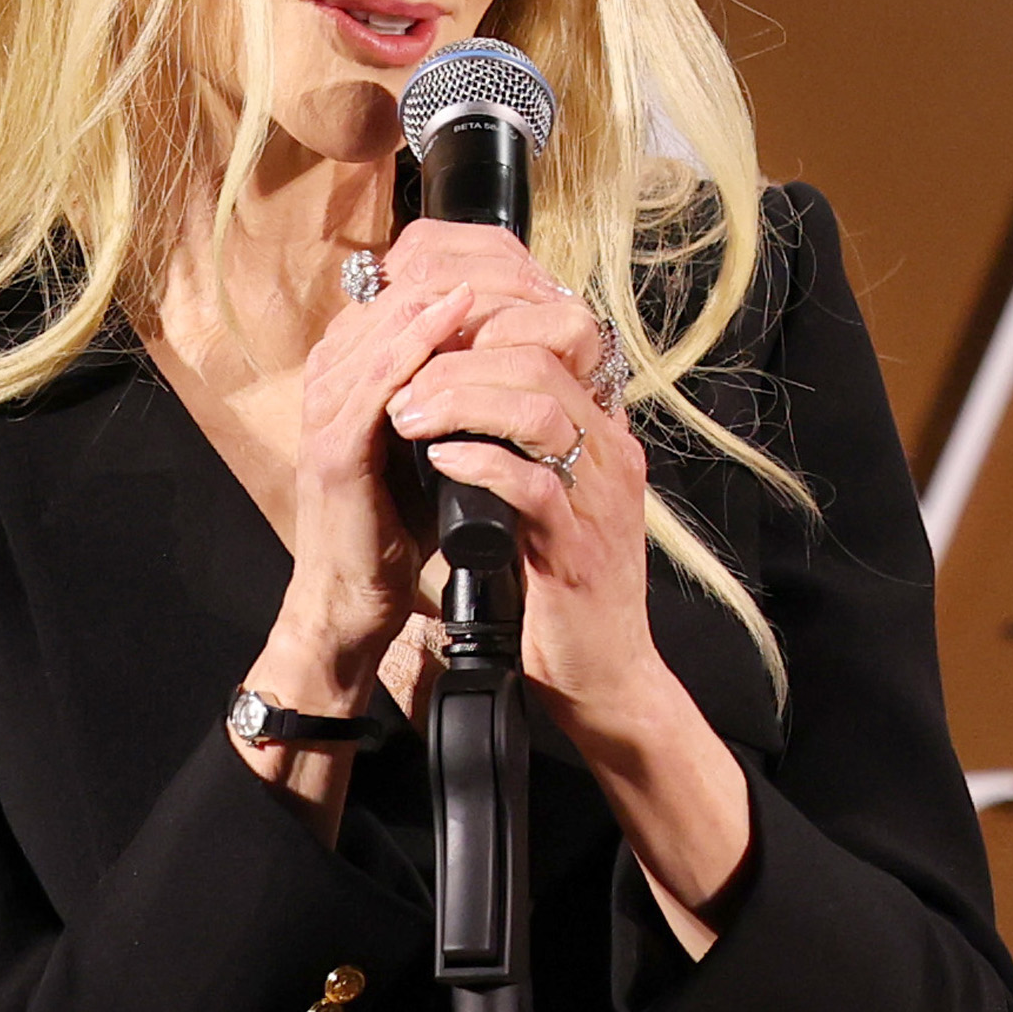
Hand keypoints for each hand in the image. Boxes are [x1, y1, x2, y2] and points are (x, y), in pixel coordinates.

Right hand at [260, 272, 486, 705]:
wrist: (354, 602)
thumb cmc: (397, 527)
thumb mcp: (427, 446)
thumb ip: (446, 398)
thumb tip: (505, 355)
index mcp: (344, 381)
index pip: (391, 306)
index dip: (441, 282)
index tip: (502, 267)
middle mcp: (326, 386)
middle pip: (381, 306)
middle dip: (442, 279)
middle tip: (502, 259)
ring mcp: (324, 417)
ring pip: (376, 334)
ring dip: (432, 300)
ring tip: (486, 270)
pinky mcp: (334, 453)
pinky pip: (373, 383)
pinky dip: (411, 346)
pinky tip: (450, 319)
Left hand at [390, 301, 754, 936]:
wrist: (605, 679)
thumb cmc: (566, 591)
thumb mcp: (553, 503)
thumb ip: (529, 449)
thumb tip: (467, 396)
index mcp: (603, 438)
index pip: (552, 345)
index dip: (483, 332)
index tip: (423, 344)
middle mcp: (611, 456)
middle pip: (542, 362)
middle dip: (459, 360)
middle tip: (401, 380)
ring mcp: (599, 500)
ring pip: (537, 410)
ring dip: (461, 401)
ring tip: (408, 415)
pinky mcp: (577, 548)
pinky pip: (531, 483)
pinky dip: (478, 461)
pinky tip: (438, 459)